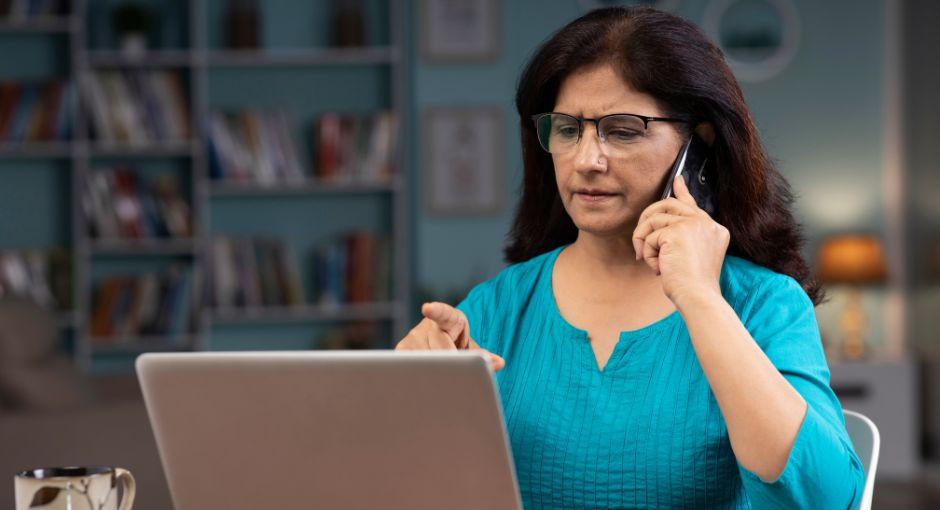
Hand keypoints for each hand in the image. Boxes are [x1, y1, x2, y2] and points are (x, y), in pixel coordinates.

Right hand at [395, 301, 505, 370]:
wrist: (441, 357)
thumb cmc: (459, 351)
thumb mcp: (472, 351)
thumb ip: (484, 356)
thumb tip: (499, 362)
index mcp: (449, 319)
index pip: (443, 313)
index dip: (436, 311)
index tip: (427, 308)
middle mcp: (427, 326)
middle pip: (437, 349)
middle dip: (449, 364)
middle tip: (455, 376)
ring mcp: (411, 338)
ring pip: (423, 360)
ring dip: (434, 373)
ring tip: (442, 378)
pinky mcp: (399, 351)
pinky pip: (409, 366)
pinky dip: (419, 377)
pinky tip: (425, 382)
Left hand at [632, 174, 729, 304]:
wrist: (699, 298)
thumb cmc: (693, 286)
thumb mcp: (691, 257)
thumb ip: (680, 238)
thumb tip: (656, 226)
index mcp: (715, 229)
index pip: (693, 205)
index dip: (682, 192)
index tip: (676, 180)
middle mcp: (707, 223)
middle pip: (668, 205)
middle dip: (647, 218)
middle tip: (639, 236)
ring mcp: (694, 225)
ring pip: (654, 220)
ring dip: (645, 242)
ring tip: (650, 261)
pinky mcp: (677, 232)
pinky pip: (649, 236)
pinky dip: (647, 253)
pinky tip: (658, 268)